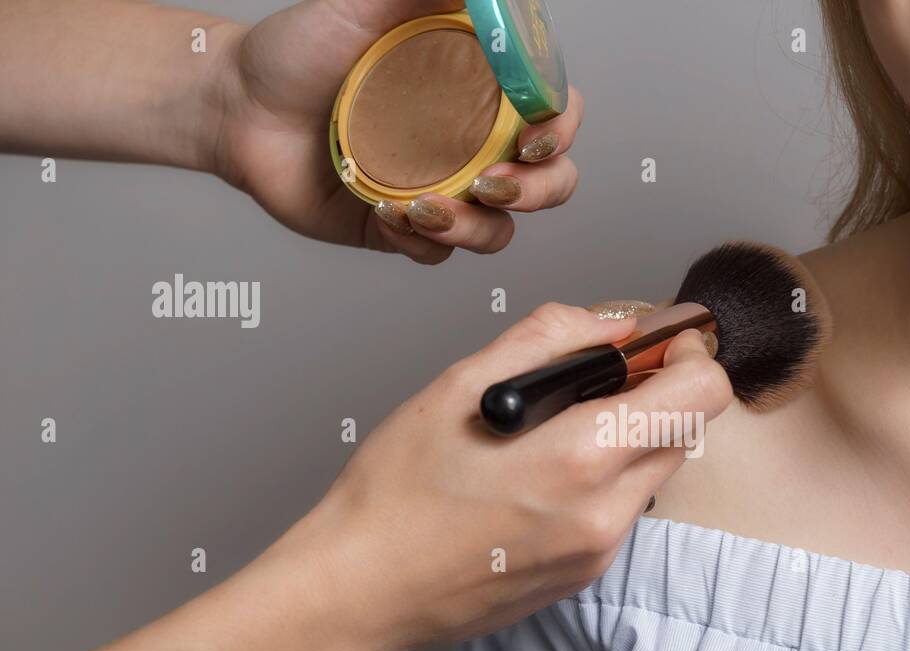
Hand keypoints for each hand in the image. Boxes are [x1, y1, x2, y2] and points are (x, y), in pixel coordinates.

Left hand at [210, 0, 581, 264]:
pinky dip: (422, 241)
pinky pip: (438, 253)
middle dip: (536, 192)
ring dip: (476, 227)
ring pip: (499, 231)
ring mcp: (442, 190)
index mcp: (479, 89)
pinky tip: (386, 211)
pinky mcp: (403, 230)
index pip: (553, 113)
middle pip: (548, 183)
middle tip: (491, 183)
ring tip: (424, 207)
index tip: (534, 134)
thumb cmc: (296, 50)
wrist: (235, 107)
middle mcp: (470, 143)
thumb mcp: (363, 2)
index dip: (561, 128)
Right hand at [283, 303, 732, 650]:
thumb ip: (549, 338)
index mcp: (579, 457)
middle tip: (599, 378)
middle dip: (658, 394)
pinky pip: (622, 511)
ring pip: (654, 473)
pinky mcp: (586, 576)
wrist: (362, 589)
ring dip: (628, 439)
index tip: (662, 343)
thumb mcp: (460, 384)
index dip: (690, 356)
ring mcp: (599, 552)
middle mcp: (604, 512)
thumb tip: (613, 325)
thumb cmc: (396, 491)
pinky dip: (602, 481)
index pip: (700, 395)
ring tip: (555, 431)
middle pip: (684, 433)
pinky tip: (539, 478)